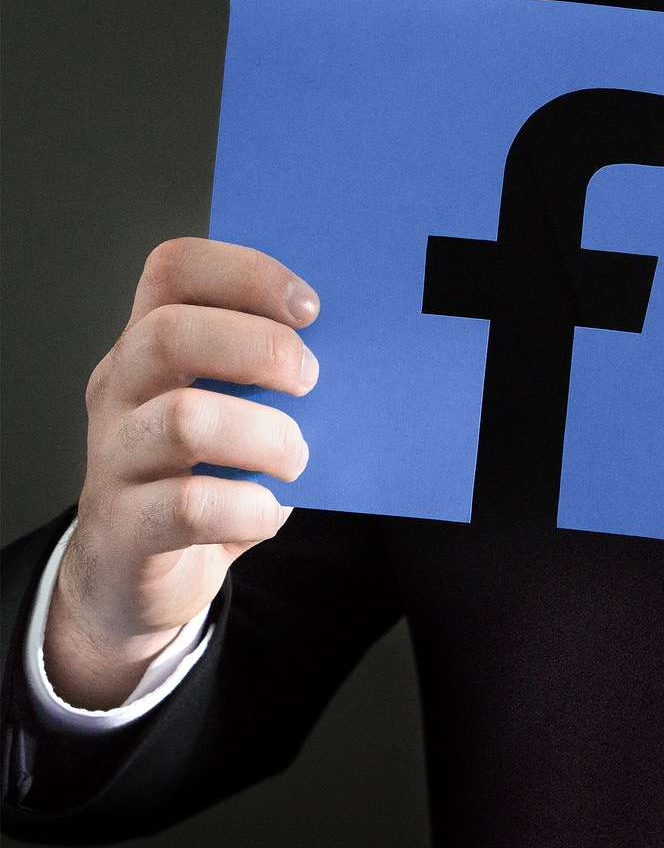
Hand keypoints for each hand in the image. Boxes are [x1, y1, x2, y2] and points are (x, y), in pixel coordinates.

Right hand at [47, 238, 318, 707]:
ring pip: (186, 420)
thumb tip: (365, 352)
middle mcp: (121, 389)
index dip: (247, 273)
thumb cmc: (207, 477)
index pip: (174, 268)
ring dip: (267, 436)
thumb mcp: (236, 411)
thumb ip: (275, 376)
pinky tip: (267, 512)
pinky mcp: (125, 526)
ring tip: (297, 458)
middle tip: (310, 381)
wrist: (140, 578)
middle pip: (171, 332)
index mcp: (150, 344)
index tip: (309, 309)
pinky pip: (189, 507)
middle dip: (260, 349)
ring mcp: (115, 457)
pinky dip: (249, 509)